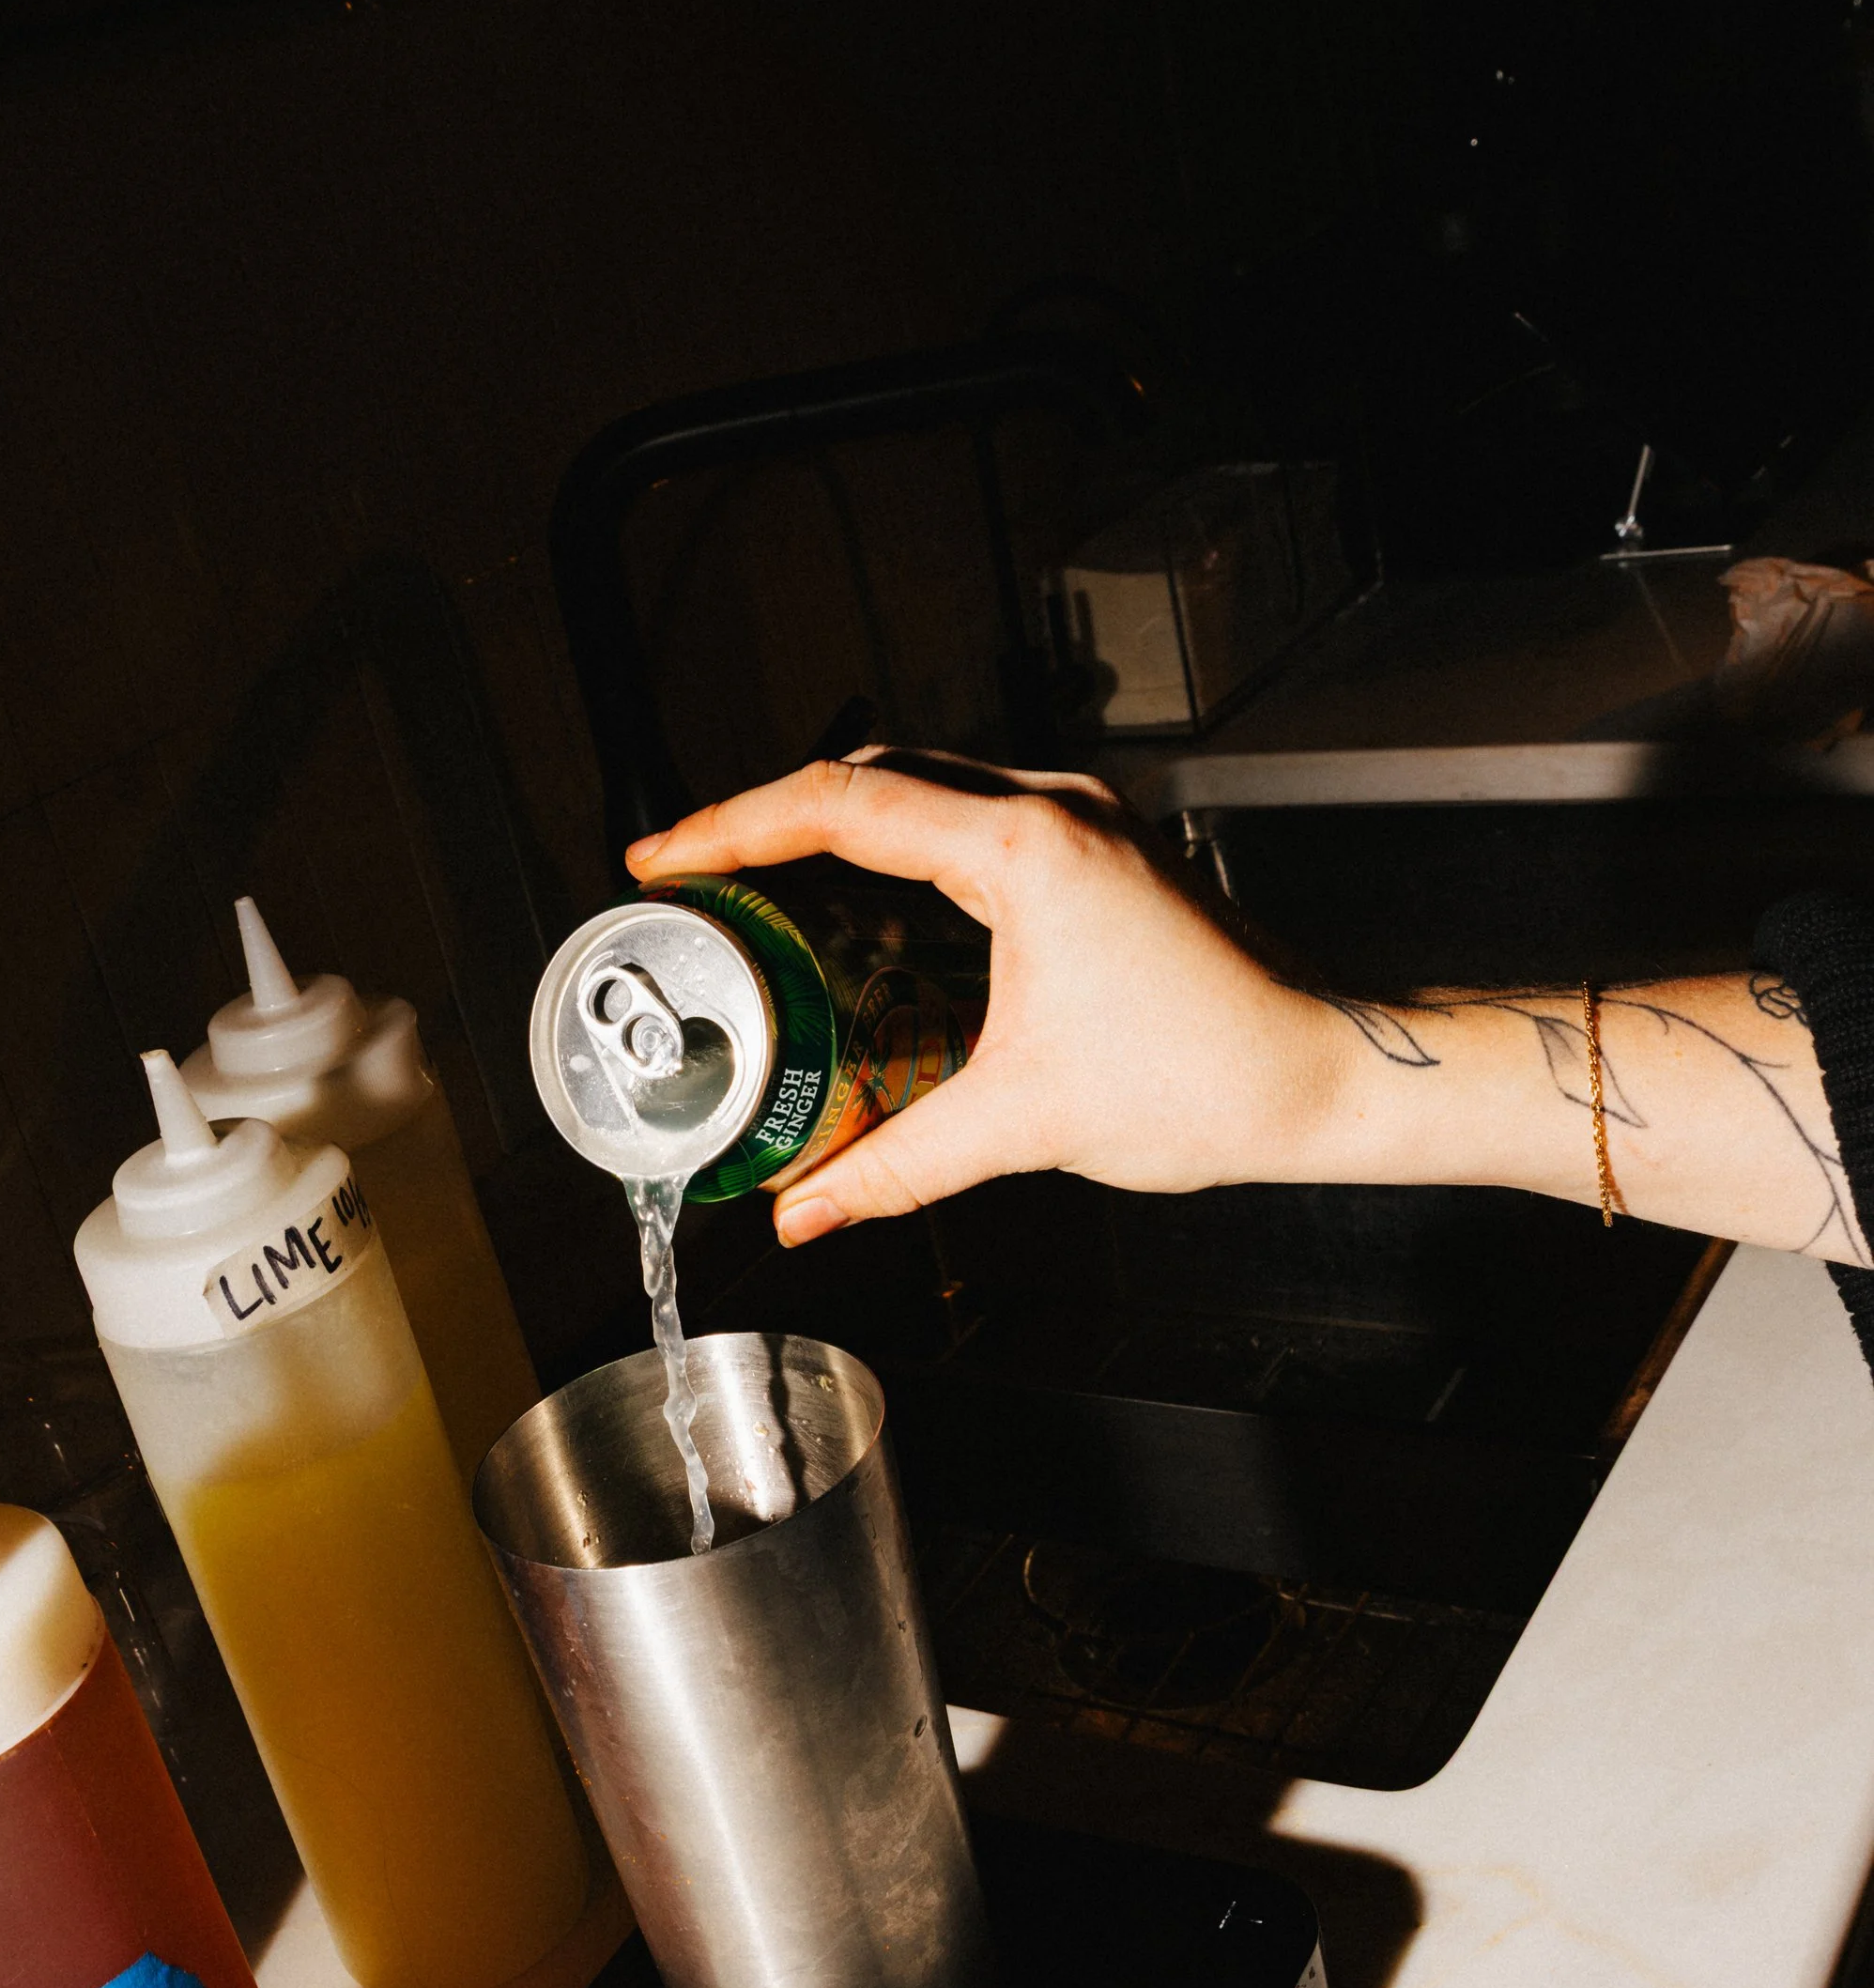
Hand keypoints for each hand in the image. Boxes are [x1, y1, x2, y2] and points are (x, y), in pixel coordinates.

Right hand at [626, 754, 1348, 1244]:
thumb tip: (806, 1210)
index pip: (842, 805)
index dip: (733, 829)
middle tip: (694, 876)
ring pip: (924, 789)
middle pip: (873, 777)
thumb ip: (895, 1166)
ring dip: (835, 826)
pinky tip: (862, 907)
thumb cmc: (1209, 1079)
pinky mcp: (1099, 853)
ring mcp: (1081, 823)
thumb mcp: (1024, 1123)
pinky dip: (899, 848)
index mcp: (1025, 849)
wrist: (1323, 1075)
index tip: (662, 861)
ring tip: (759, 884)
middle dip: (768, 818)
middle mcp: (1052, 811)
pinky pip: (971, 821)